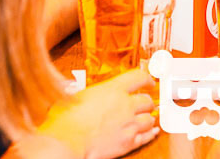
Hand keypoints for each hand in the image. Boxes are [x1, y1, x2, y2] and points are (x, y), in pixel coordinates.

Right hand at [33, 68, 157, 158]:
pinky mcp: (128, 143)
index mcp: (113, 89)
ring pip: (150, 119)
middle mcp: (125, 105)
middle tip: (145, 102)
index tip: (148, 82)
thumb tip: (78, 90)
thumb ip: (86, 93)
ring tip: (145, 118)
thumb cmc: (66, 119)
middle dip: (147, 101)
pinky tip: (153, 131)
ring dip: (148, 118)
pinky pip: (147, 136)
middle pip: (147, 100)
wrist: (67, 142)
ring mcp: (129, 124)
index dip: (146, 78)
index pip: (138, 77)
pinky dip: (151, 133)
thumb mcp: (76, 96)